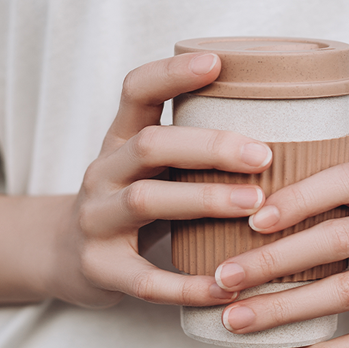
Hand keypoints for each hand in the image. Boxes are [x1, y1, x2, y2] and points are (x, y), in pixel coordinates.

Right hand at [46, 53, 272, 307]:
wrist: (62, 255)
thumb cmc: (131, 202)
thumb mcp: (147, 166)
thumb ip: (192, 149)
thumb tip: (286, 132)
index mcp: (119, 139)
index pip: (136, 91)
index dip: (171, 73)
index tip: (218, 61)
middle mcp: (102, 172)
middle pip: (150, 145)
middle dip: (209, 146)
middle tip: (263, 154)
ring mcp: (95, 219)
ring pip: (145, 200)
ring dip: (203, 200)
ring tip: (255, 205)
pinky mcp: (99, 268)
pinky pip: (144, 279)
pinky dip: (186, 284)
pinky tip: (225, 286)